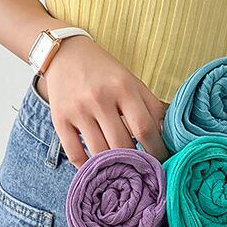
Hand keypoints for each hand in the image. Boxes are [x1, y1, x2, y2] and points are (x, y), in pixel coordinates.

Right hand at [36, 35, 168, 167]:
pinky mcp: (59, 119)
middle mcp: (100, 98)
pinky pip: (74, 154)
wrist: (66, 53)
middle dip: (136, 163)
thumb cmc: (105, 71)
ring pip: (99, 152)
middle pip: (122, 144)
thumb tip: (167, 136)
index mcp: (123, 87)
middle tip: (143, 172)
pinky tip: (96, 168)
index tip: (162, 162)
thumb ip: (150, 106)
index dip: (157, 150)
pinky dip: (87, 167)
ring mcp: (78, 110)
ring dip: (113, 167)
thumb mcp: (131, 81)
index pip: (145, 127)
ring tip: (122, 173)